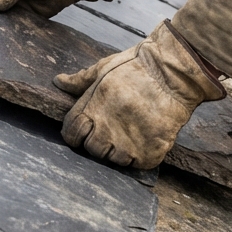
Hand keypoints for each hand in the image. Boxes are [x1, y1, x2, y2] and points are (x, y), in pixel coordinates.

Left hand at [53, 21, 224, 168]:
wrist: (173, 73)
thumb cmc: (136, 67)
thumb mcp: (104, 68)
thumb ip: (80, 80)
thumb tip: (58, 81)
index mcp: (93, 107)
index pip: (71, 133)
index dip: (75, 133)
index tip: (83, 129)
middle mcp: (108, 128)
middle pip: (92, 150)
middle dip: (97, 142)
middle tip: (112, 128)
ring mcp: (130, 143)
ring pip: (115, 160)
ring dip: (120, 150)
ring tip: (131, 131)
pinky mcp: (151, 152)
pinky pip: (138, 164)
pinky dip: (141, 155)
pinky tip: (145, 137)